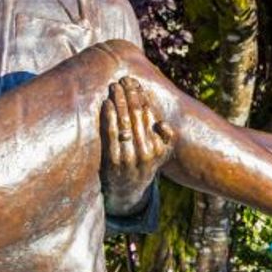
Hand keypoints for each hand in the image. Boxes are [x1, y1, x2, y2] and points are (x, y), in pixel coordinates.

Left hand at [100, 76, 173, 213]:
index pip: (149, 116)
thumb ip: (164, 139)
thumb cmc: (142, 165)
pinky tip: (107, 104)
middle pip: (137, 117)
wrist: (127, 192)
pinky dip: (109, 118)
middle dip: (130, 95)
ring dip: (120, 102)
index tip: (135, 82)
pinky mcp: (114, 162)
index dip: (141, 97)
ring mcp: (130, 158)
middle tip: (123, 79)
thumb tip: (162, 124)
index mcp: (159, 148)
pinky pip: (111, 135)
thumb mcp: (160, 155)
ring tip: (115, 87)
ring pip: (125, 124)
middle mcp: (147, 153)